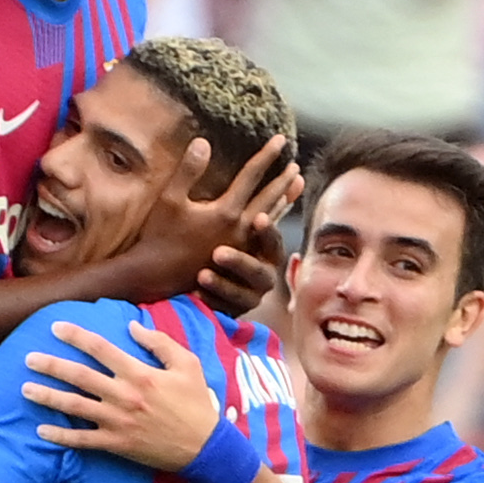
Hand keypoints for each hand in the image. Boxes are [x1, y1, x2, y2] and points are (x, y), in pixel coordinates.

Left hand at [21, 320, 220, 470]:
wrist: (205, 448)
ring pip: (75, 407)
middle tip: (28, 358)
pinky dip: (61, 436)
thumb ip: (159, 342)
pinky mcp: (116, 444)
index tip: (56, 327)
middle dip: (51, 365)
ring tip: (25, 389)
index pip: (100, 349)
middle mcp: (124, 395)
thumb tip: (132, 326)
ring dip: (48, 397)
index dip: (76, 336)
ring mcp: (117, 422)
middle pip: (79, 376)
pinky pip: (82, 440)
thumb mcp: (187, 364)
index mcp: (139, 373)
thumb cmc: (197, 403)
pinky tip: (41, 431)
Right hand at [122, 135, 298, 304]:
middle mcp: (239, 229)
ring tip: (295, 188)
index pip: (251, 176)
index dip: (267, 155)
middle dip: (282, 180)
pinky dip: (273, 223)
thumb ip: (188, 170)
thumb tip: (202, 141)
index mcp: (225, 212)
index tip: (280, 139)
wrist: (155, 278)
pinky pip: (262, 238)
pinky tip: (274, 219)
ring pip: (269, 219)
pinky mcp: (235, 260)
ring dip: (283, 201)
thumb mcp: (169, 199)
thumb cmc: (159, 238)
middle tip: (295, 165)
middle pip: (268, 198)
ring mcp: (240, 247)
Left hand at [197, 197, 293, 316]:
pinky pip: (223, 311)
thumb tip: (289, 170)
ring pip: (243, 294)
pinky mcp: (232, 312)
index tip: (258, 219)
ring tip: (202, 274)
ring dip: (223, 284)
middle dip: (241, 262)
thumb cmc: (225, 241)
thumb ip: (262, 198)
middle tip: (218, 253)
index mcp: (265, 250)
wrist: (200, 277)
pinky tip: (194, 292)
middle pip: (259, 271)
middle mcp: (261, 274)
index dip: (268, 231)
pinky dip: (210, 301)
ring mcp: (248, 296)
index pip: (272, 240)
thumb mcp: (237, 218)